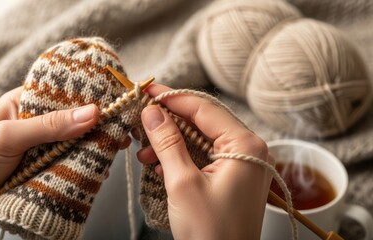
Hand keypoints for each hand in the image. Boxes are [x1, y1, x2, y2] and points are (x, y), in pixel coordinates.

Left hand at [0, 87, 128, 238]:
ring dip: (93, 146)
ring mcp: (42, 148)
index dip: (87, 96)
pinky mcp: (45, 170)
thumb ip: (49, 125)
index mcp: (22, 104)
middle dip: (96, 124)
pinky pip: (71, 164)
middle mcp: (35, 124)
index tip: (112, 101)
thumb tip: (92, 113)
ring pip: (75, 142)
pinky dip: (85, 165)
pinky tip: (100, 166)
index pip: (61, 93)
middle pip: (73, 119)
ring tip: (116, 147)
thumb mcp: (8, 137)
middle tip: (119, 129)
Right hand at [137, 84, 273, 239]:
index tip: (146, 90)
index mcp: (245, 144)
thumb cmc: (212, 233)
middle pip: (202, 121)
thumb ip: (167, 142)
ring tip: (144, 150)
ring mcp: (242, 163)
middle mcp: (249, 149)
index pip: (203, 108)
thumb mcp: (182, 183)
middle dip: (168, 122)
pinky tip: (159, 163)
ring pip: (200, 139)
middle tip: (141, 119)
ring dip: (171, 142)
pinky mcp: (232, 176)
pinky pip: (203, 156)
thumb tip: (152, 111)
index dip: (171, 97)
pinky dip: (180, 157)